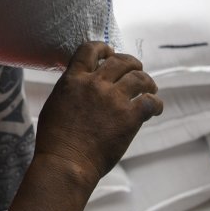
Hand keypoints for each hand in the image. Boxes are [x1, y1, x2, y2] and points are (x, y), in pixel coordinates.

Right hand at [34, 42, 161, 187]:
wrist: (67, 163)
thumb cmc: (55, 140)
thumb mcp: (54, 103)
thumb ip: (70, 89)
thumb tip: (80, 84)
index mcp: (74, 79)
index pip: (90, 49)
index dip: (103, 47)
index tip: (110, 52)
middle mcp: (95, 84)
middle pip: (121, 61)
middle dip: (132, 63)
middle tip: (137, 69)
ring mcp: (113, 99)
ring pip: (139, 78)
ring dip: (148, 81)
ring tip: (150, 88)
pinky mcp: (129, 117)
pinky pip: (149, 102)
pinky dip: (155, 103)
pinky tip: (155, 108)